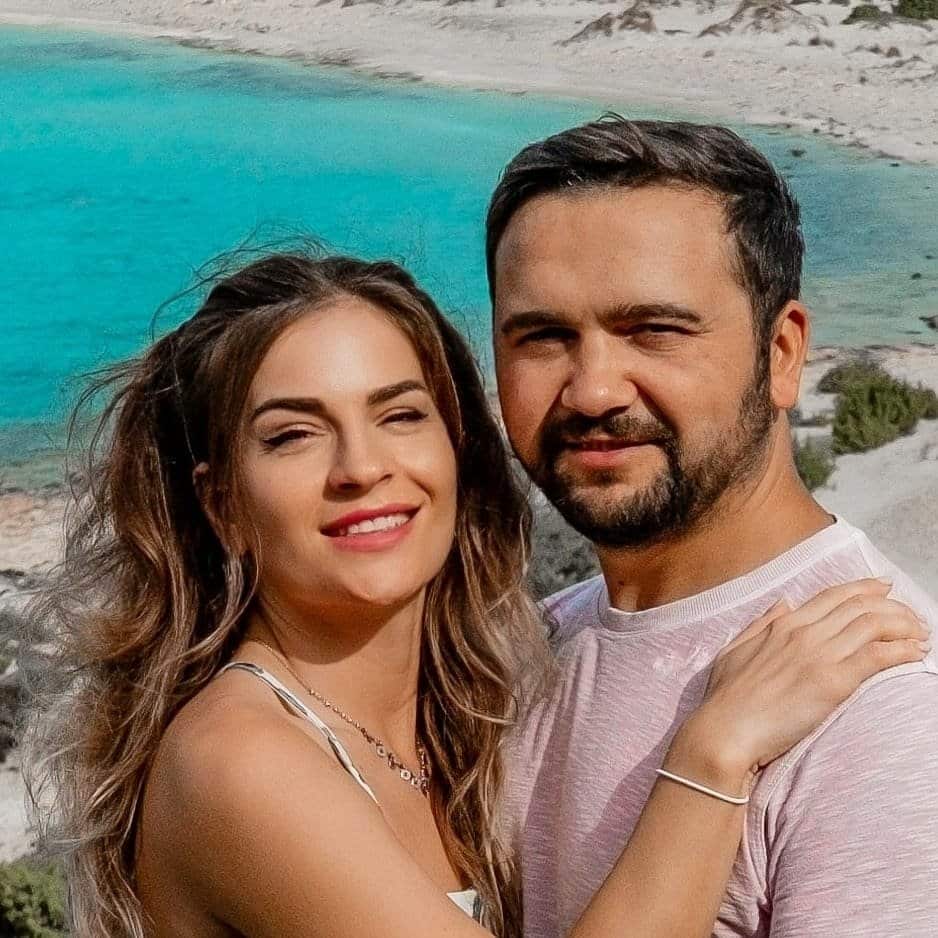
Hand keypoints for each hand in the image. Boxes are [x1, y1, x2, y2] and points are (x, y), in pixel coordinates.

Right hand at [670, 579, 929, 792]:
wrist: (725, 731)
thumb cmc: (725, 698)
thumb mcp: (734, 650)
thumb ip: (761, 624)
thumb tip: (784, 603)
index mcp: (782, 624)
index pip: (833, 596)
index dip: (864, 588)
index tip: (885, 588)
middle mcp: (803, 632)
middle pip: (860, 607)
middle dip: (894, 607)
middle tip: (914, 619)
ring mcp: (818, 655)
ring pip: (874, 625)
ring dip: (905, 627)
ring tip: (921, 636)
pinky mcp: (832, 682)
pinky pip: (878, 656)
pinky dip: (902, 651)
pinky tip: (916, 654)